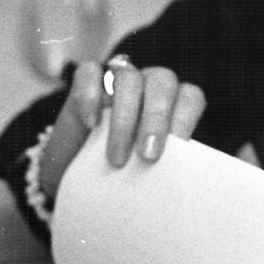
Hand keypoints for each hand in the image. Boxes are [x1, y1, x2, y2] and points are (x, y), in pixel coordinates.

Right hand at [36, 58, 205, 197]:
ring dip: (124, 117)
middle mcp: (147, 87)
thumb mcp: (141, 175)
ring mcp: (116, 80)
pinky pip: (90, 73)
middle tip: (148, 156)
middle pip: (161, 83)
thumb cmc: (116, 173)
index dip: (186, 118)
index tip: (178, 147)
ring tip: (117, 158)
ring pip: (128, 78)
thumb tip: (174, 190)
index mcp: (171, 104)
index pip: (189, 97)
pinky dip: (90, 95)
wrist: (74, 175)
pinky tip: (91, 124)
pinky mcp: (85, 80)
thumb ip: (159, 170)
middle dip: (156, 118)